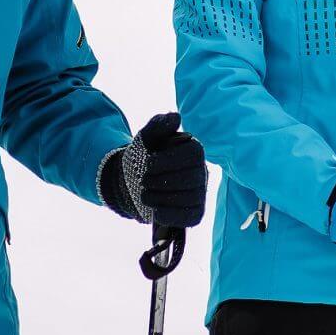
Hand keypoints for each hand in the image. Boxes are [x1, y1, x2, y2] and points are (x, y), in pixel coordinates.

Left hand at [101, 112, 206, 227]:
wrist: (133, 181)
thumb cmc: (143, 156)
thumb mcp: (146, 137)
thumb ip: (159, 125)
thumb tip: (176, 117)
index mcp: (194, 150)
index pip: (193, 156)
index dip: (168, 161)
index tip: (148, 163)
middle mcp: (202, 172)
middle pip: (191, 179)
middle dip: (161, 181)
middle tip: (144, 180)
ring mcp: (200, 194)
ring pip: (188, 199)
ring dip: (160, 197)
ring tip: (145, 194)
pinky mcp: (195, 213)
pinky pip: (189, 217)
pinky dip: (169, 214)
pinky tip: (155, 209)